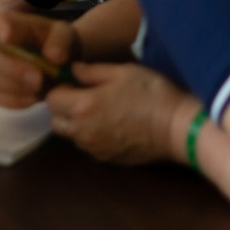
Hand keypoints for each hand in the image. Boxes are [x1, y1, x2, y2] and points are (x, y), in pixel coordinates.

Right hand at [0, 12, 81, 108]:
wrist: (61, 66)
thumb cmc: (59, 44)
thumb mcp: (66, 35)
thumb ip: (61, 40)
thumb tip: (52, 56)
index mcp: (11, 24)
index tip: (7, 39)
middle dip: (12, 68)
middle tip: (38, 79)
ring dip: (14, 86)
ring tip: (38, 89)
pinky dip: (13, 100)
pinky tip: (32, 98)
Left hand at [45, 63, 192, 165]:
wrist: (179, 128)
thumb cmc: (152, 94)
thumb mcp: (122, 72)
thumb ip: (91, 71)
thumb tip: (72, 70)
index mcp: (82, 106)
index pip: (51, 99)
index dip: (61, 89)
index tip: (76, 83)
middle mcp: (83, 131)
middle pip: (56, 121)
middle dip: (63, 109)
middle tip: (84, 97)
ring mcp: (96, 149)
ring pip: (72, 136)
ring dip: (77, 124)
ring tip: (100, 112)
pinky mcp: (109, 160)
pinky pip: (89, 147)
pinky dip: (92, 137)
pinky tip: (112, 126)